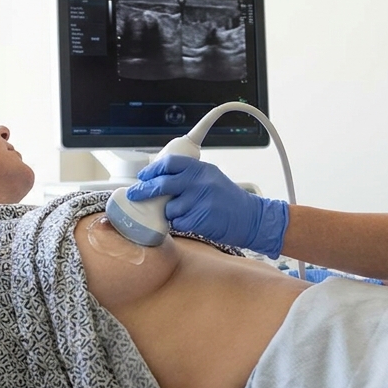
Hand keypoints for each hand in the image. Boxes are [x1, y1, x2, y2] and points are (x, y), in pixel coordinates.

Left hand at [125, 155, 288, 257]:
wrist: (251, 217)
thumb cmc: (227, 199)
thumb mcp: (210, 177)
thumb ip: (188, 176)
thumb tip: (158, 179)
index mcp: (201, 168)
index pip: (170, 163)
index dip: (152, 170)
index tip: (143, 176)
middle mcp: (200, 182)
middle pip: (163, 184)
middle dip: (145, 190)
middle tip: (136, 195)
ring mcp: (201, 201)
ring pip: (169, 208)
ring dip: (171, 213)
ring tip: (186, 212)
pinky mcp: (201, 219)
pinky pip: (178, 223)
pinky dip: (181, 224)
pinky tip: (194, 221)